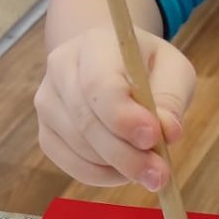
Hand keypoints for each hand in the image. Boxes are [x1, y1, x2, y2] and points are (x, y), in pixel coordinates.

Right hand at [35, 26, 196, 190]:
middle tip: (160, 174)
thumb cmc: (145, 66)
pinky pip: (72, 165)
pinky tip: (125, 170)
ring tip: (150, 167)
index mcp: (95, 43)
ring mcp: (48, 103)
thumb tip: (167, 132)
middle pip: (86, 122)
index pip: (98, 84)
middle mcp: (61, 69)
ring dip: (118, 167)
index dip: (123, 116)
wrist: (109, 63)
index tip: (153, 137)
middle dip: (125, 154)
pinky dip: (103, 175)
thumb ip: (172, 98)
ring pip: (79, 148)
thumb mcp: (173, 69)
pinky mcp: (46, 133)